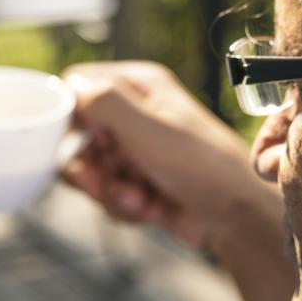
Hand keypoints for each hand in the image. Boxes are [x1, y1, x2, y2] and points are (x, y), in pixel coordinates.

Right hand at [61, 61, 270, 248]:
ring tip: (139, 198)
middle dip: (91, 166)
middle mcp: (134, 113)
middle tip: (107, 182)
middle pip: (77, 135)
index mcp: (138, 85)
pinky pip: (107, 194)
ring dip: (110, 191)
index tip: (91, 142)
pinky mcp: (136, 181)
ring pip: (91, 170)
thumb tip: (68, 89)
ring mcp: (135, 149)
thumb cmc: (200, 165)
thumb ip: (103, 103)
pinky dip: (124, 206)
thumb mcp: (148, 128)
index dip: (73, 118)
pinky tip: (150, 208)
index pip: (77, 86)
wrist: (233, 216)